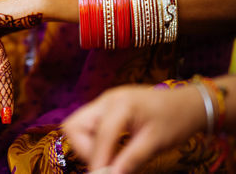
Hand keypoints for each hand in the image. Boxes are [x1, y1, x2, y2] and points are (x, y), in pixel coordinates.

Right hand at [63, 85, 206, 173]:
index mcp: (121, 105)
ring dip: (87, 145)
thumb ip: (131, 160)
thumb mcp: (156, 142)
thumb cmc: (175, 120)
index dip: (98, 160)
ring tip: (109, 156)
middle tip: (104, 163)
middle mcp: (106, 100)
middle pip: (74, 125)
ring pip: (78, 125)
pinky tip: (112, 149)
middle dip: (84, 149)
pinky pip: (89, 125)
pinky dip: (95, 140)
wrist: (187, 103)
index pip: (100, 136)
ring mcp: (104, 102)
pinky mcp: (106, 108)